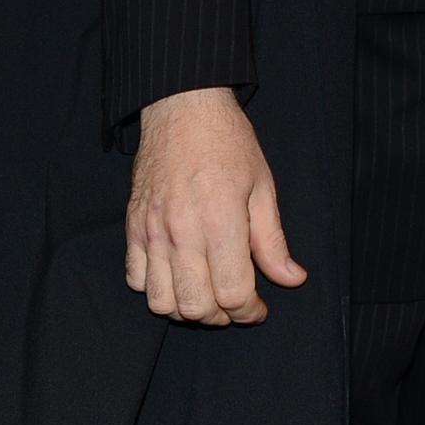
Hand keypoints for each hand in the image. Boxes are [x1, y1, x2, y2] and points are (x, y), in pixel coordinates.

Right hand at [128, 88, 307, 325]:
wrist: (183, 107)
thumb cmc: (228, 143)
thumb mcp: (262, 186)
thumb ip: (273, 241)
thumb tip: (292, 279)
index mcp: (221, 221)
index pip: (232, 293)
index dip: (250, 311)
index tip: (259, 308)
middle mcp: (182, 231)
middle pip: (195, 306)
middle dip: (220, 317)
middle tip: (234, 303)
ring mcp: (151, 231)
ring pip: (160, 301)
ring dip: (186, 309)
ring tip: (205, 294)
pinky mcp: (132, 226)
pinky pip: (136, 279)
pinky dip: (156, 289)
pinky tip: (177, 275)